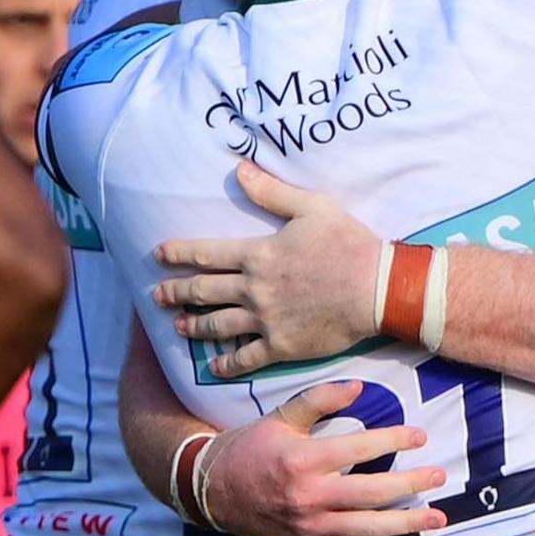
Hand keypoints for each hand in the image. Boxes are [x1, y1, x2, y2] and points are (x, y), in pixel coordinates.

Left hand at [154, 160, 391, 376]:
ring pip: (217, 324)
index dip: (178, 253)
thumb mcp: (312, 207)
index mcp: (257, 254)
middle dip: (176, 292)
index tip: (158, 255)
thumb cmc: (348, 244)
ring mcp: (265, 320)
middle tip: (157, 297)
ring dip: (194, 325)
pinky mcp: (281, 346)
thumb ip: (271, 192)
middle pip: (203, 291)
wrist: (377, 289)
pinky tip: (213, 366)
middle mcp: (253, 289)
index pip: (205, 253)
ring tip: (178, 326)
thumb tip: (238, 170)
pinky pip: (245, 358)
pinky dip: (226, 363)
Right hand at [199, 379, 448, 535]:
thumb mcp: (280, 417)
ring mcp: (311, 525)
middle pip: (371, 493)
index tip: (419, 437)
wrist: (213, 490)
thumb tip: (358, 387)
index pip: (358, 449)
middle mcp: (310, 496)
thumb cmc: (250, 448)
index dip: (393, 441)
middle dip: (409, 485)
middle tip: (438, 476)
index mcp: (303, 460)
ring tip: (438, 518)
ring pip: (367, 528)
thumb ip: (319, 400)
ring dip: (406, 524)